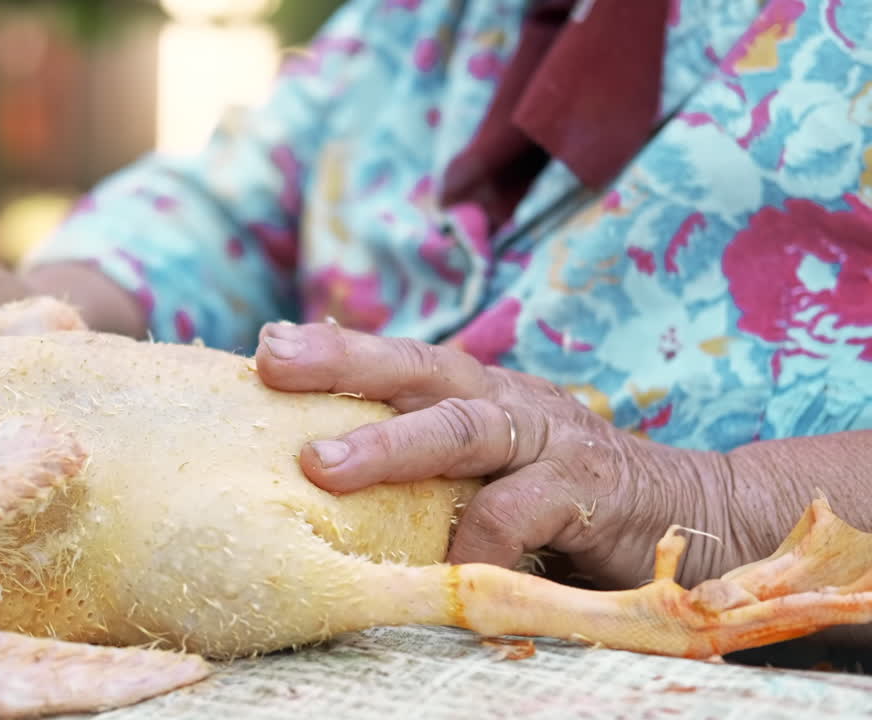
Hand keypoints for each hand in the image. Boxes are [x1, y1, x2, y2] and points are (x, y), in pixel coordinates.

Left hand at [254, 321, 738, 589]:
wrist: (690, 513)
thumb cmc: (562, 496)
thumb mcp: (489, 468)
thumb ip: (427, 467)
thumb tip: (322, 476)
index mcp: (477, 392)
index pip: (397, 360)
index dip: (333, 350)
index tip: (264, 345)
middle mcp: (507, 401)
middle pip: (420, 367)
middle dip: (343, 361)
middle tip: (274, 361)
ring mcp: (548, 440)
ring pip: (463, 426)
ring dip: (390, 442)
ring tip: (323, 464)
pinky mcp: (586, 491)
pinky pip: (518, 511)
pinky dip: (475, 540)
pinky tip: (442, 567)